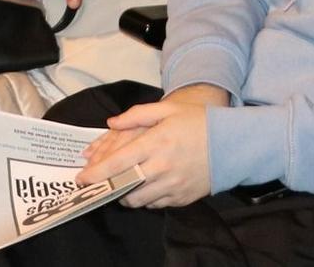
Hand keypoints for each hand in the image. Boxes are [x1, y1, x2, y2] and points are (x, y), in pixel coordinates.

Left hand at [79, 101, 212, 207]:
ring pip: (136, 200)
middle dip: (105, 188)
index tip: (81, 178)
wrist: (232, 144)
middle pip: (122, 186)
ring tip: (121, 185)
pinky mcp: (181, 198)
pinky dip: (145, 198)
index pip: (117, 163)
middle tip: (98, 185)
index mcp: (156, 142)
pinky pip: (154, 204)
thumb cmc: (198, 122)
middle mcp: (162, 167)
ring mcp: (172, 186)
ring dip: (124, 195)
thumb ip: (137, 114)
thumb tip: (111, 122)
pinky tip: (145, 186)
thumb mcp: (168, 109)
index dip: (96, 173)